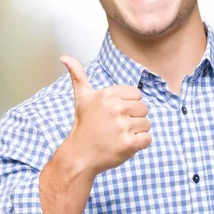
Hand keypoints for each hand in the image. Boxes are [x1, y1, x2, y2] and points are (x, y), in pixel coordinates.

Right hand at [60, 55, 151, 175]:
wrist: (79, 156)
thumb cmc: (84, 126)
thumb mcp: (81, 98)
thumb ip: (78, 76)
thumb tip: (65, 57)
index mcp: (108, 95)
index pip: (137, 94)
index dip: (129, 105)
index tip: (115, 113)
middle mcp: (116, 108)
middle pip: (144, 109)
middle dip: (134, 118)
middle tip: (116, 127)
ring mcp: (123, 126)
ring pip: (147, 124)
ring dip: (137, 132)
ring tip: (119, 136)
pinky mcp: (129, 143)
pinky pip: (148, 139)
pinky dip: (140, 144)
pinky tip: (124, 145)